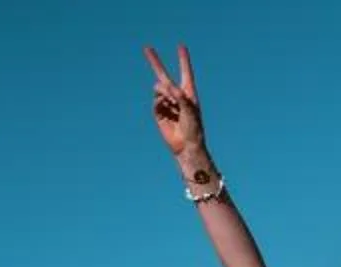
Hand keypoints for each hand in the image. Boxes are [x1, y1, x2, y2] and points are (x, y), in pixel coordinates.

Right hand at [142, 44, 208, 165]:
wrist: (186, 146)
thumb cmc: (193, 129)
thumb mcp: (190, 111)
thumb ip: (180, 97)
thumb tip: (167, 85)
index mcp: (188, 93)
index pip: (185, 72)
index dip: (183, 59)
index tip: (181, 46)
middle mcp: (177, 95)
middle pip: (164, 74)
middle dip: (155, 61)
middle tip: (147, 47)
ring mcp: (167, 102)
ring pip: (159, 89)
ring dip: (163, 93)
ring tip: (172, 104)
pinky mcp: (159, 112)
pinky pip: (155, 102)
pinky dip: (159, 105)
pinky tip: (166, 113)